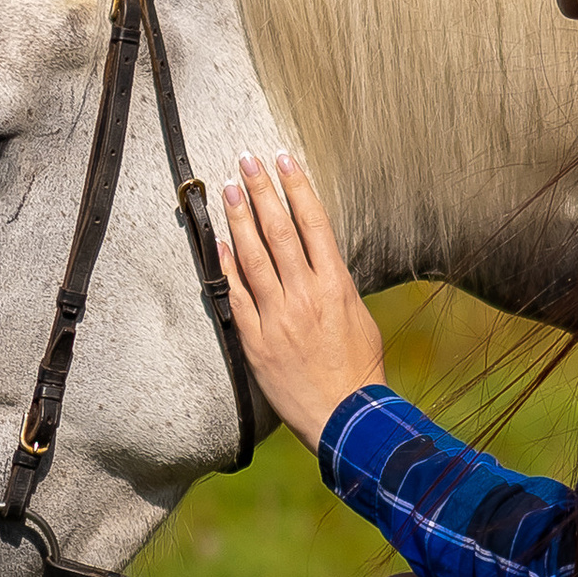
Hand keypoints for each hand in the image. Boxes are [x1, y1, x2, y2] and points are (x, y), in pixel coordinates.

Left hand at [217, 152, 386, 451]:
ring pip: (253, 256)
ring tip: (228, 189)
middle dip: (261, 190)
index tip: (283, 159)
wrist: (345, 418)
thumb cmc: (359, 370)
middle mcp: (304, 295)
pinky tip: (218, 243)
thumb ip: (337, 285)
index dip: (297, 186)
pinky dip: (226, 266)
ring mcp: (277, 318)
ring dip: (239, 218)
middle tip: (246, 160)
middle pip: (278, 230)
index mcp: (336, 286)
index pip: (313, 223)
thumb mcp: (359, 317)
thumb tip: (319, 258)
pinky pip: (237, 296)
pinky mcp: (256, 342)